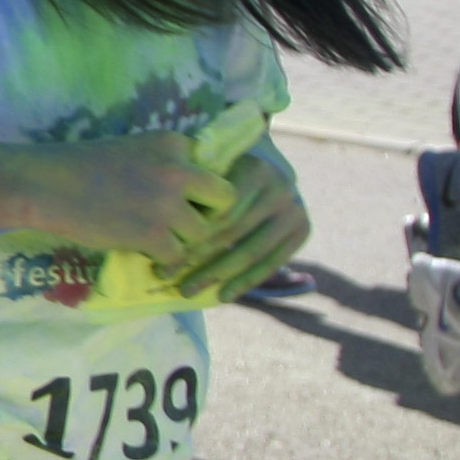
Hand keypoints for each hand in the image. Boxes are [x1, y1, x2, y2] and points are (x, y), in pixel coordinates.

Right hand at [0, 132, 233, 265]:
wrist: (44, 184)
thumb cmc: (81, 165)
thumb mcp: (132, 149)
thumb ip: (166, 163)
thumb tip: (194, 191)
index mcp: (173, 143)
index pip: (214, 169)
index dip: (200, 188)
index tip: (181, 197)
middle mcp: (178, 171)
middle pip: (224, 200)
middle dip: (208, 214)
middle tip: (184, 223)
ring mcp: (167, 204)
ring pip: (202, 232)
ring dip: (182, 239)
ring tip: (156, 239)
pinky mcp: (152, 234)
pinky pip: (178, 255)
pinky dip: (164, 259)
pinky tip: (145, 253)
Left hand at [169, 150, 307, 299]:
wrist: (267, 163)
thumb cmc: (221, 168)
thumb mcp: (208, 166)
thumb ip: (193, 186)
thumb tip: (157, 227)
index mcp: (254, 169)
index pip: (218, 212)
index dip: (190, 236)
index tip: (160, 255)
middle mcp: (280, 189)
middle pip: (232, 233)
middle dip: (198, 259)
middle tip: (166, 278)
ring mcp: (294, 210)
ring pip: (251, 252)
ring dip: (217, 276)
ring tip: (188, 291)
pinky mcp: (302, 230)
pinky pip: (271, 263)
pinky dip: (245, 282)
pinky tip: (222, 296)